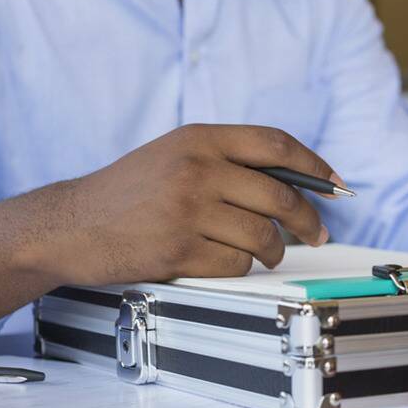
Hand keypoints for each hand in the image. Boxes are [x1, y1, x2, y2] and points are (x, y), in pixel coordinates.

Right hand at [31, 124, 342, 284]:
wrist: (70, 225)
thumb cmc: (129, 192)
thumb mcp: (175, 155)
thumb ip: (228, 159)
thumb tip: (299, 180)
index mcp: (199, 138)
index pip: (276, 144)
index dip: (315, 166)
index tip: (336, 186)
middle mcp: (196, 169)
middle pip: (280, 195)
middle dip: (307, 220)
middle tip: (317, 234)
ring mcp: (187, 210)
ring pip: (262, 236)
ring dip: (271, 251)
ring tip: (262, 253)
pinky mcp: (177, 250)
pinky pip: (236, 265)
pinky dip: (238, 269)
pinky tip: (220, 262)